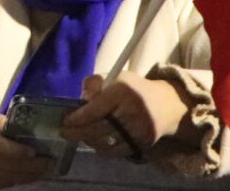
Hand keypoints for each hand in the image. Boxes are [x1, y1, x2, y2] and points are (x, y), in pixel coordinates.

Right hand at [0, 109, 52, 189]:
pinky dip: (13, 181)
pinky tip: (24, 176)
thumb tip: (25, 129)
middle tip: (50, 163)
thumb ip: (1, 122)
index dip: (18, 151)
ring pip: (4, 178)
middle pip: (5, 165)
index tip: (36, 152)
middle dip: (31, 166)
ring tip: (42, 171)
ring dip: (26, 176)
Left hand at [63, 73, 187, 160]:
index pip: (96, 108)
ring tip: (79, 136)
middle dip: (78, 132)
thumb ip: (93, 84)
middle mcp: (132, 112)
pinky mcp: (142, 144)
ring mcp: (138, 130)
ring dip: (88, 141)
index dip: (78, 117)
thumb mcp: (113, 77)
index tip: (65, 121)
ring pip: (107, 142)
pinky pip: (117, 152)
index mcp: (122, 91)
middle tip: (64, 133)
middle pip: (99, 128)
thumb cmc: (132, 88)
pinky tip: (94, 142)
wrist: (166, 104)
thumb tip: (81, 101)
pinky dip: (103, 149)